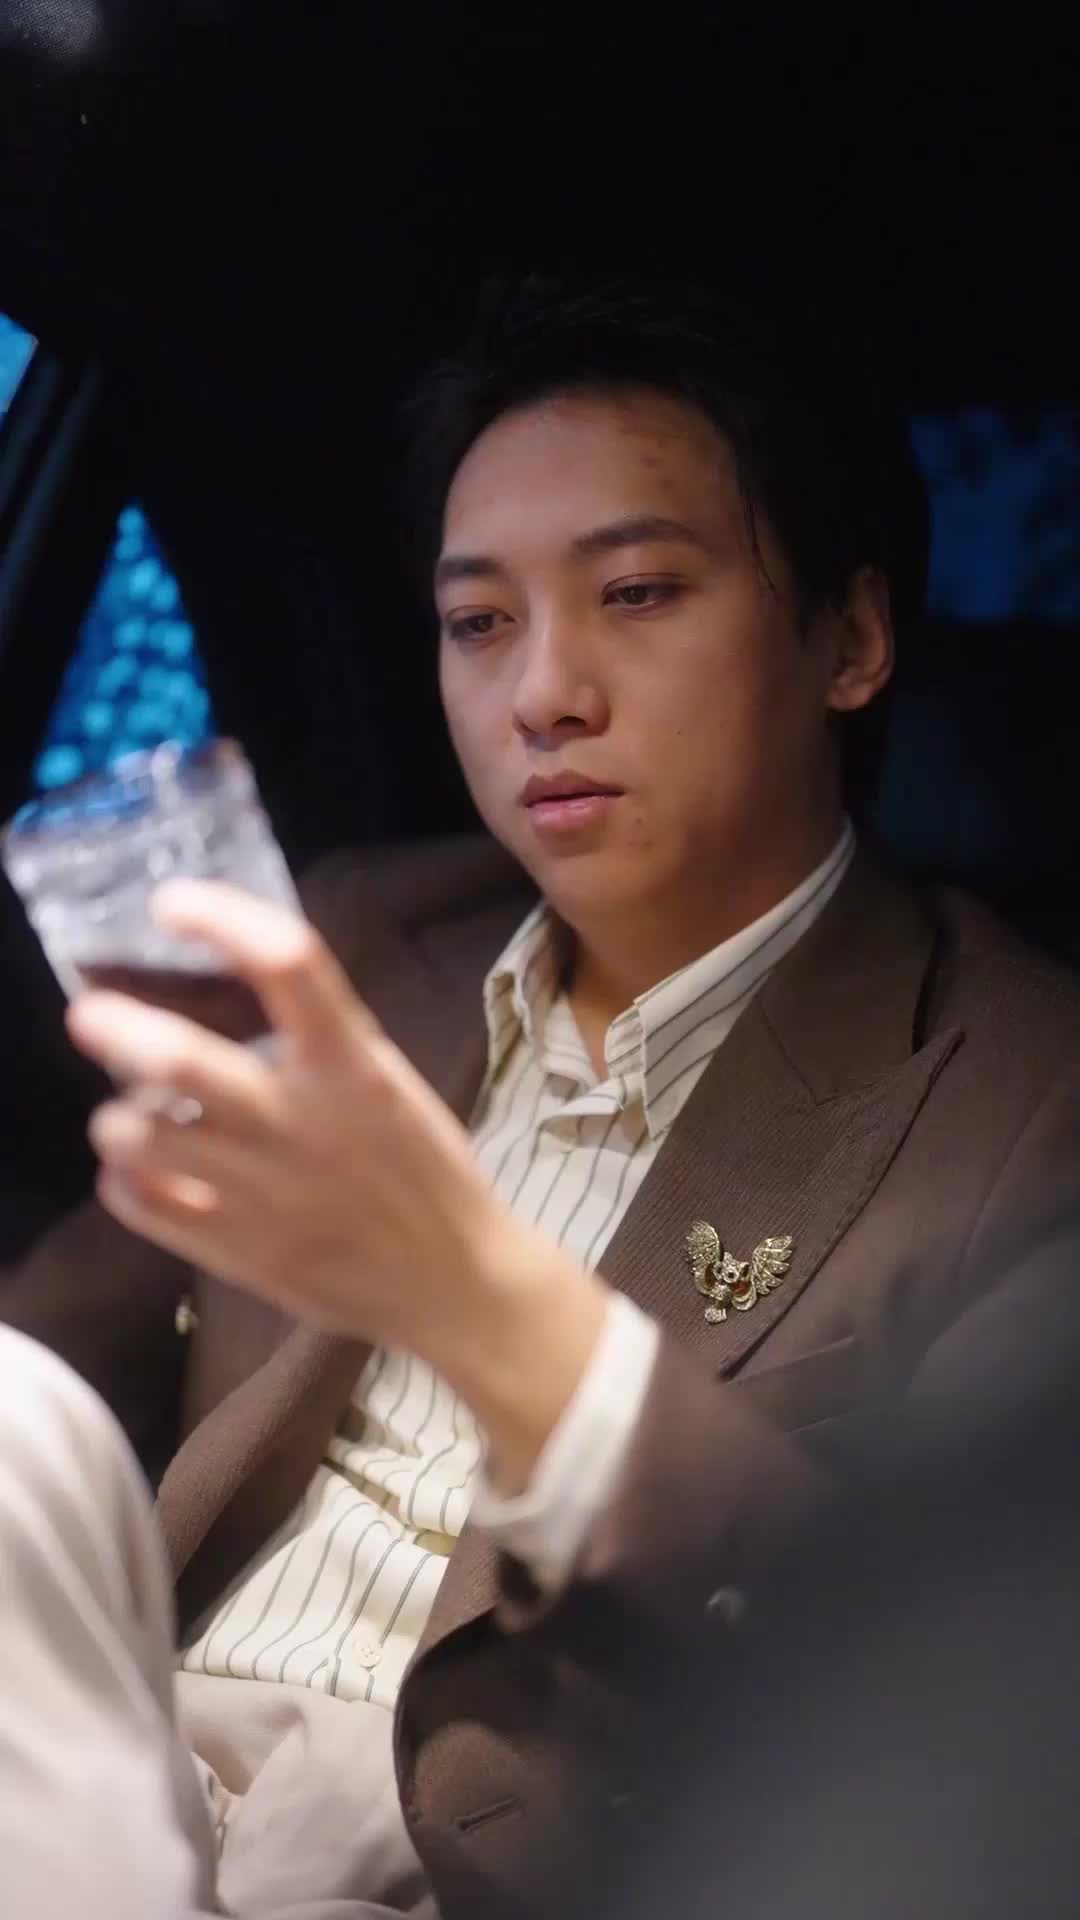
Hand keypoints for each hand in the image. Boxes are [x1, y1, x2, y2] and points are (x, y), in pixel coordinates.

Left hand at [67, 881, 606, 1483]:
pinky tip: (142, 1172)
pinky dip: (124, 1180)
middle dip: (117, 1026)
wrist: (452, 1281)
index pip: (285, 962)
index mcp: (352, 1066)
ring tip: (129, 1112)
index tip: (172, 904)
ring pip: (139, 1139)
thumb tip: (235, 977)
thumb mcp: (388, 1080)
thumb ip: (321, 1035)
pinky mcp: (237, 1252)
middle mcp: (300, 1122)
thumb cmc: (424, 1169)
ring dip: (118, 1116)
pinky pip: (140, 1206)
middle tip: (92, 1013)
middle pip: (180, 1060)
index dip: (218, 917)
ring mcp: (262, 1193)